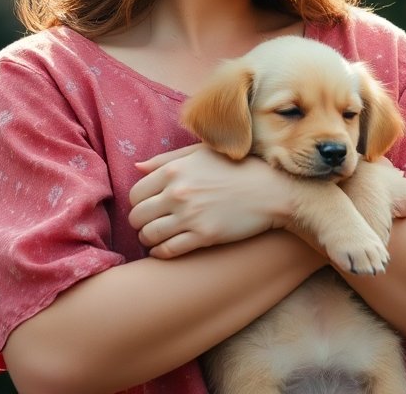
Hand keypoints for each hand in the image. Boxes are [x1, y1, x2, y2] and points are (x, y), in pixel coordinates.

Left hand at [128, 144, 294, 258]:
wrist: (270, 190)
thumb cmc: (236, 168)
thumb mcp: (201, 153)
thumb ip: (166, 159)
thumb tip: (136, 167)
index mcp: (175, 170)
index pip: (135, 193)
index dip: (137, 203)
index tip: (147, 207)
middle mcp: (178, 193)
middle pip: (137, 216)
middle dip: (139, 223)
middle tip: (149, 224)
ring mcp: (190, 216)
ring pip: (149, 235)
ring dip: (147, 239)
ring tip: (155, 238)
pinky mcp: (204, 236)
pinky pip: (168, 250)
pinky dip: (160, 253)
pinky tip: (164, 250)